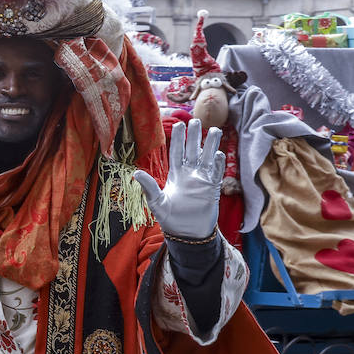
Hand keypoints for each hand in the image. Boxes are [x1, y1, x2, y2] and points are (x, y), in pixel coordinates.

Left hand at [135, 118, 224, 242]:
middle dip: (194, 136)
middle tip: (196, 120)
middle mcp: (189, 174)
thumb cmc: (170, 219)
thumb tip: (135, 173)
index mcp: (175, 175)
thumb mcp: (157, 203)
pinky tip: (218, 154)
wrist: (187, 233)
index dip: (178, 139)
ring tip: (214, 130)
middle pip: (193, 150)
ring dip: (210, 145)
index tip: (179, 124)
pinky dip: (218, 164)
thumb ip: (149, 187)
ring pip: (207, 158)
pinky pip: (216, 173)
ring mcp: (202, 181)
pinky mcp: (212, 189)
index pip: (177, 152)